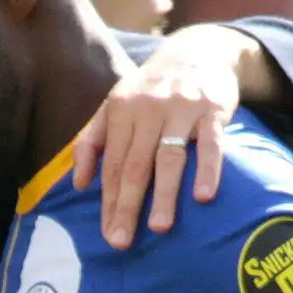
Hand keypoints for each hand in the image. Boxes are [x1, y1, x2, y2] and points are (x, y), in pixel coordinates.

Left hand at [71, 25, 248, 247]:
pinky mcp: (213, 110)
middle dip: (128, 206)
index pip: (112, 164)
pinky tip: (203, 196)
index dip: (109, 201)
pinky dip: (207, 170)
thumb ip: (91, 142)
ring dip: (165, 194)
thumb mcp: (113, 107)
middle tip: (122, 241)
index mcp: (120, 110)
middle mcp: (148, 109)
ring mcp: (181, 109)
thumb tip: (79, 184)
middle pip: (136, 165)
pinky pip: (210, 144)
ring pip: (169, 157)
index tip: (108, 234)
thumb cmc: (149, 90)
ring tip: (160, 228)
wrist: (197, 52)